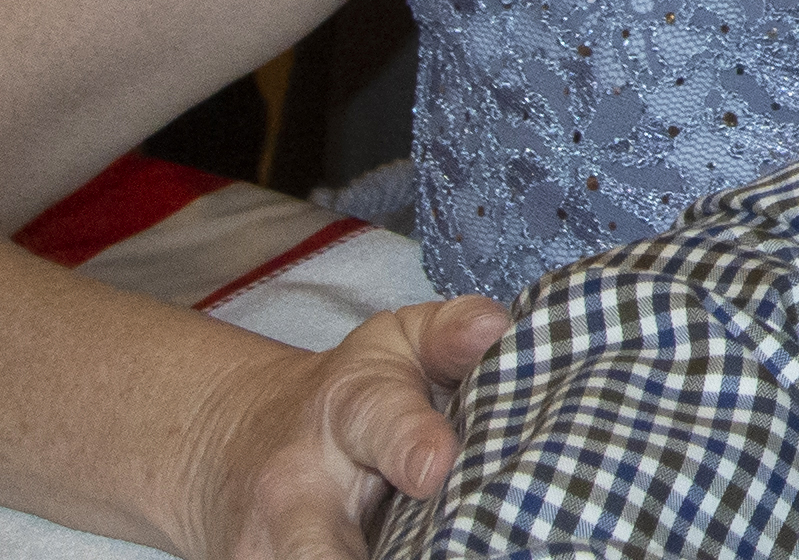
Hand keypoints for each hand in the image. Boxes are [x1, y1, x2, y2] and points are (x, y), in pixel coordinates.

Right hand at [178, 297, 509, 559]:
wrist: (237, 447)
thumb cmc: (354, 397)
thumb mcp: (397, 345)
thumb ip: (448, 333)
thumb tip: (493, 330)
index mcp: (348, 410)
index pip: (380, 421)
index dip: (409, 443)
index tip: (434, 465)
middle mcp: (298, 489)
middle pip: (313, 545)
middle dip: (338, 559)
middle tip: (432, 551)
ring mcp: (272, 553)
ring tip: (431, 559)